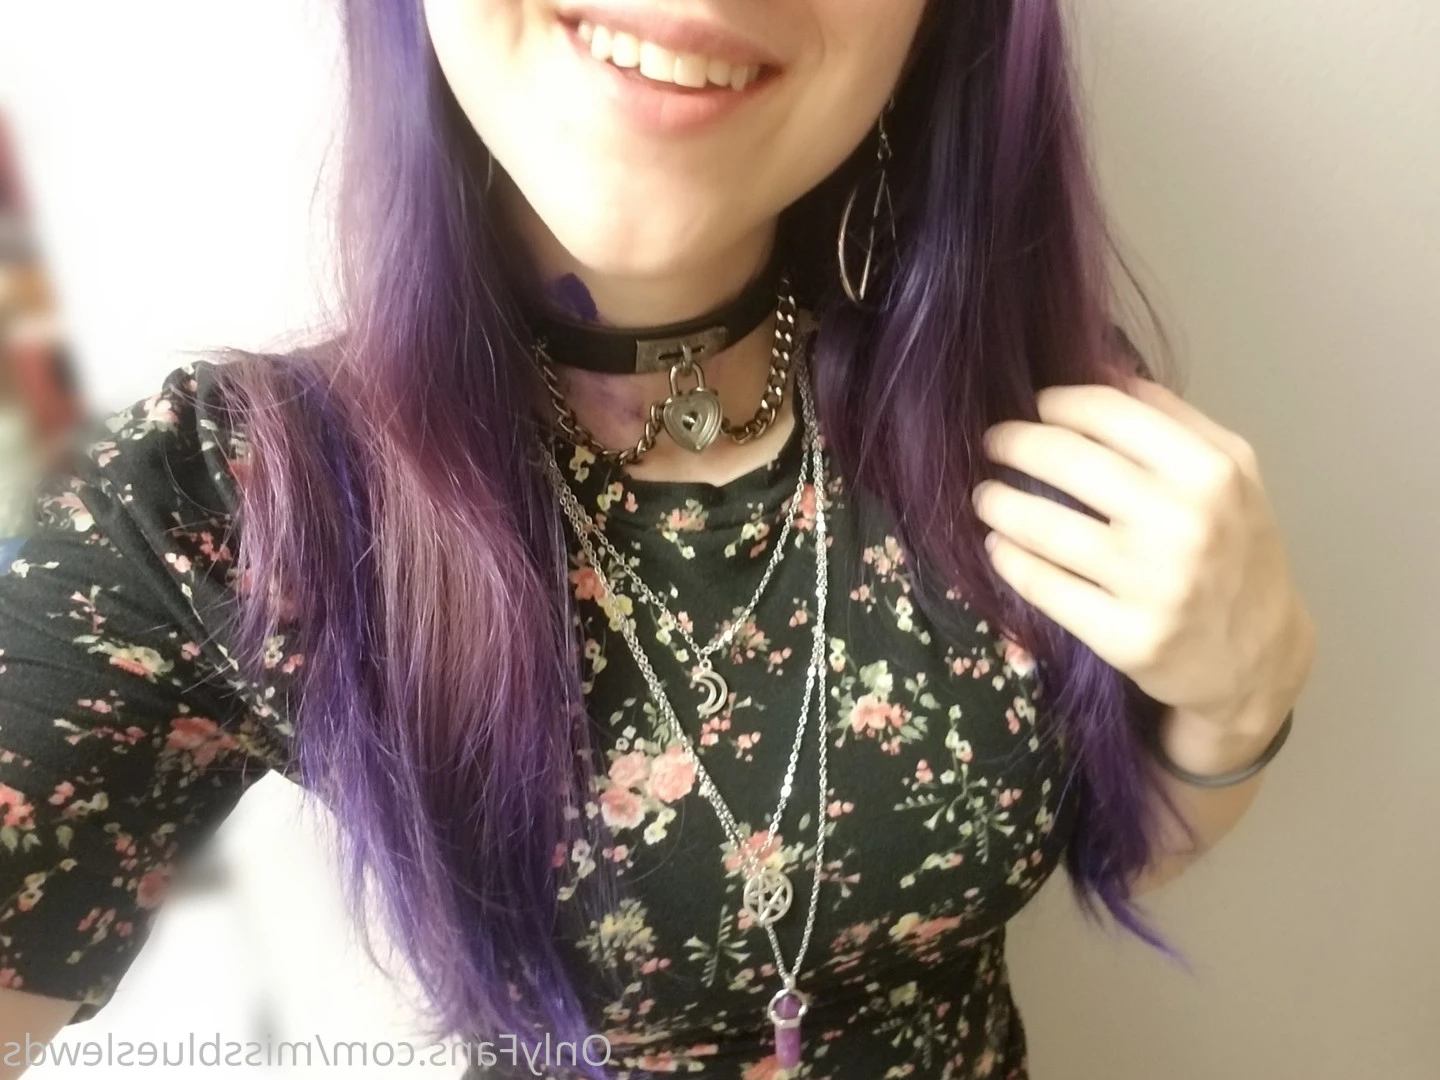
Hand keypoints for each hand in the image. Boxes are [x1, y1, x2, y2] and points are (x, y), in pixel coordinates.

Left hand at [971, 374, 1313, 739]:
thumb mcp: (1230, 472)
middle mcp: (1185, 524)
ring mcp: (1153, 584)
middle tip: (992, 443)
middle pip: (1065, 460)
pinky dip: (1009, 559)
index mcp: (1211, 471)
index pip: (1107, 411)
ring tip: (984, 494)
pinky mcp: (1125, 637)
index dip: (1056, 403)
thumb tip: (1099, 361)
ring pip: (1043, 526)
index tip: (1034, 405)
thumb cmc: (1235, 549)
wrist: (1261, 656)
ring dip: (997, 502)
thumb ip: (1169, 416)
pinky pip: (1043, 586)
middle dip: (1013, 444)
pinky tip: (998, 545)